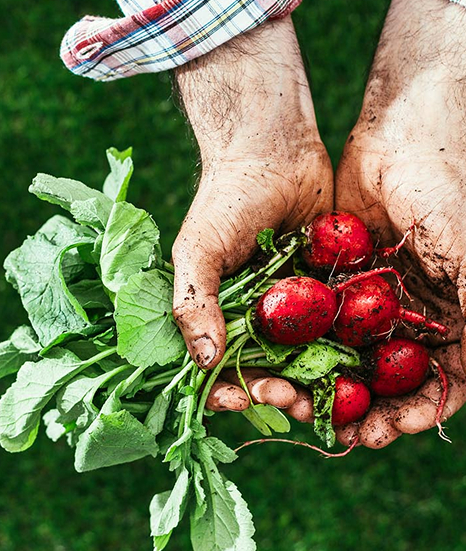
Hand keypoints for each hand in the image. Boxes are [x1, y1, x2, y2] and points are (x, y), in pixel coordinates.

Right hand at [170, 18, 332, 411]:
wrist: (275, 151)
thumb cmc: (224, 200)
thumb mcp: (197, 251)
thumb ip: (194, 303)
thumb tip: (204, 362)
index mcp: (216, 316)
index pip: (216, 369)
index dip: (227, 392)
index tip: (241, 399)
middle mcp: (254, 320)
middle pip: (265, 374)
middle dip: (277, 394)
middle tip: (292, 399)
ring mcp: (293, 311)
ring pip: (306, 362)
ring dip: (314, 386)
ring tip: (328, 397)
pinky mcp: (329, 296)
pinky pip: (339, 332)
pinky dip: (348, 354)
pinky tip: (355, 369)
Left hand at [334, 0, 465, 447]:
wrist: (402, 127)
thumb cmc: (444, 183)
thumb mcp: (460, 242)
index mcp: (456, 316)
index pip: (442, 383)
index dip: (416, 413)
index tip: (383, 433)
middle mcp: (416, 314)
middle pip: (391, 379)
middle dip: (366, 409)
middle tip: (338, 433)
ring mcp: (377, 297)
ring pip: (351, 355)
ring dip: (328, 384)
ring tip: (299, 405)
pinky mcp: (342, 278)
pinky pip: (321, 321)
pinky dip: (303, 344)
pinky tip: (278, 363)